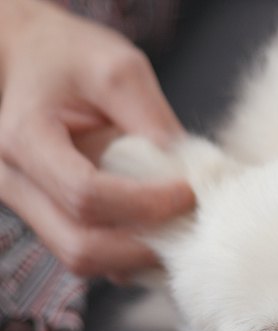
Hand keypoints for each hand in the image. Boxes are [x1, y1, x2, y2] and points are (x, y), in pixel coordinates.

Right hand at [0, 0, 193, 280]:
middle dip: (142, 248)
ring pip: (80, 257)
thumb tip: (188, 169)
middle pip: (79, 245)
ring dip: (134, 256)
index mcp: (24, 139)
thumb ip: (151, 117)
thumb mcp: (117, 68)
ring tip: (177, 232)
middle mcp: (15, 181)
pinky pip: (85, 250)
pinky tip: (158, 232)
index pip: (87, 195)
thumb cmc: (70, 56)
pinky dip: (124, 253)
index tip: (189, 192)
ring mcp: (27, 203)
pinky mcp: (46, 214)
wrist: (29, 57)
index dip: (145, 204)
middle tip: (189, 227)